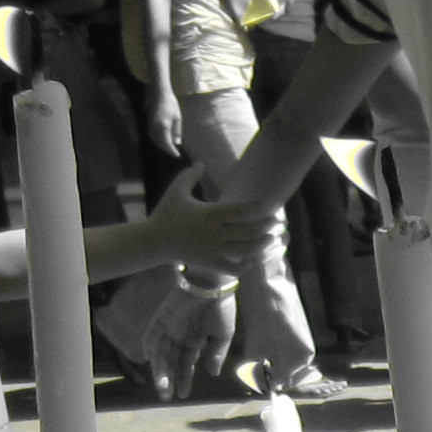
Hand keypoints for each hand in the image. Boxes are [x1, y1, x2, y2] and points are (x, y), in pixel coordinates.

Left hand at [142, 276, 237, 399]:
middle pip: (170, 361)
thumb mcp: (224, 335)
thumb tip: (212, 374)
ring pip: (161, 351)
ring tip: (161, 385)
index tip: (183, 395)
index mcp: (194, 341)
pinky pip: (153, 332)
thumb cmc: (222, 306)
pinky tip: (148, 357)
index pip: (186, 364)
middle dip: (168, 379)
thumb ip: (216, 354)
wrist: (215, 283)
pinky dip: (150, 344)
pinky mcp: (162, 315)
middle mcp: (179, 336)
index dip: (184, 379)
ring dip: (160, 368)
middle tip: (166, 396)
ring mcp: (169, 326)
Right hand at [145, 86, 184, 160]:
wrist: (159, 93)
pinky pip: (152, 134)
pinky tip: (162, 140)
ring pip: (154, 139)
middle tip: (174, 153)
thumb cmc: (171, 103)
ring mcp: (150, 124)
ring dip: (161, 145)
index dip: (171, 150)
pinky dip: (157, 140)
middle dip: (166, 149)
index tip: (177, 155)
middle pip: (159, 143)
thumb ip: (176, 131)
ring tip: (168, 148)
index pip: (167, 143)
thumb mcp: (177, 118)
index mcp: (163, 126)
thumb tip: (177, 143)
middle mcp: (155, 127)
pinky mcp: (148, 122)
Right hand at [148, 164, 270, 275]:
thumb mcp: (177, 190)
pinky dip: (244, 266)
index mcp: (211, 214)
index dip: (257, 207)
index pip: (241, 211)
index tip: (268, 204)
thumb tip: (200, 162)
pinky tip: (250, 261)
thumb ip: (190, 175)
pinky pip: (232, 269)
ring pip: (245, 250)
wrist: (154, 241)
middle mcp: (216, 233)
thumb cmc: (166, 213)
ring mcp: (214, 249)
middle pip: (249, 231)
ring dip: (261, 245)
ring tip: (270, 239)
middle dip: (266, 226)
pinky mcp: (210, 263)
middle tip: (276, 222)